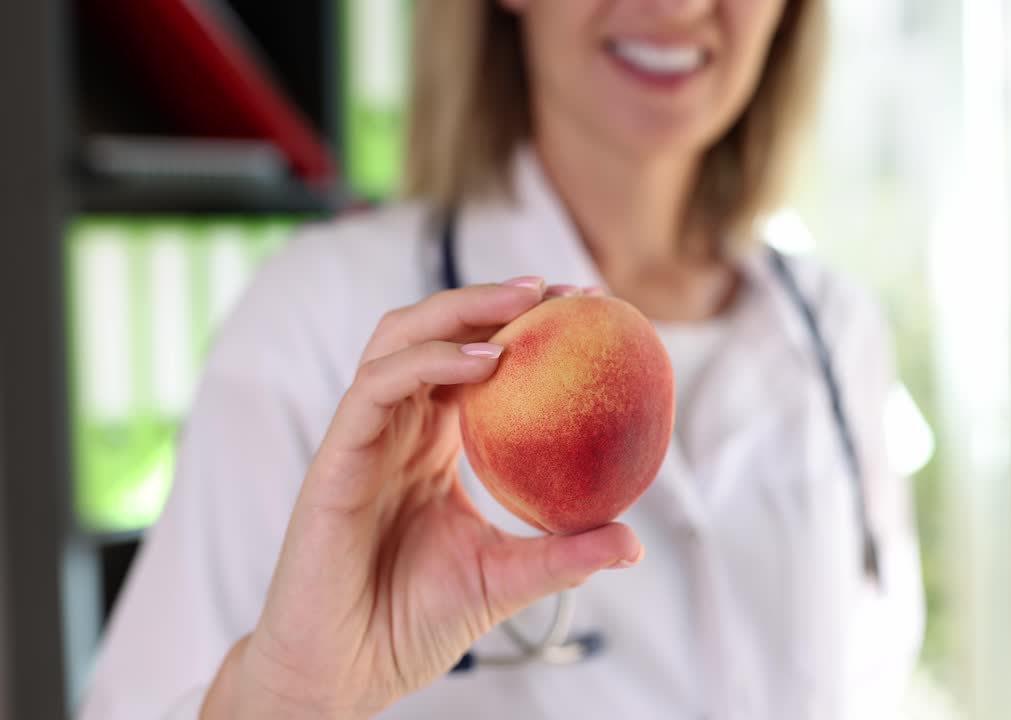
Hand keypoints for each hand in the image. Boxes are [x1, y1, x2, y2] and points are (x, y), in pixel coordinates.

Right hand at [201, 278, 642, 718]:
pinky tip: (484, 360)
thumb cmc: (414, 623)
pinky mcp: (337, 458)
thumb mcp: (506, 580)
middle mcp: (398, 429)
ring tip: (524, 303)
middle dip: (493, 298)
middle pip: (435, 331)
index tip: (586, 312)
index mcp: (433, 444)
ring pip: (400, 339)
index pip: (476, 362)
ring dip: (460, 310)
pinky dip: (427, 361)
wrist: (348, 672)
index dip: (523, 327)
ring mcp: (365, 438)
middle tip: (559, 291)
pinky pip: (376, 388)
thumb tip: (634, 541)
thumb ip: (562, 554)